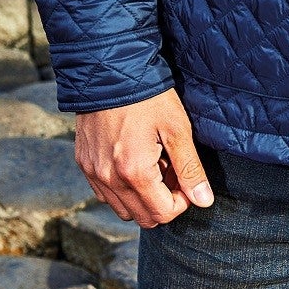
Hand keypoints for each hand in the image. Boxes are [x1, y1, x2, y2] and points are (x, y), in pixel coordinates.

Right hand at [73, 88, 215, 227]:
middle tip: (170, 170)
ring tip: (152, 164)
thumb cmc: (148, 97)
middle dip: (163, 202)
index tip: (186, 179)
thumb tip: (204, 200)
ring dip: (142, 197)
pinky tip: (133, 161)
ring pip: (122, 209)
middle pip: (143, 218)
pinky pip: (105, 194)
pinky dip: (122, 188)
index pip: (163, 214)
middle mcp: (109, 179)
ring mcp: (93, 173)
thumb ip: (190, 169)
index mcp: (134, 172)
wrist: (109, 70)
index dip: (182, 201)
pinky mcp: (84, 164)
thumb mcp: (177, 128)